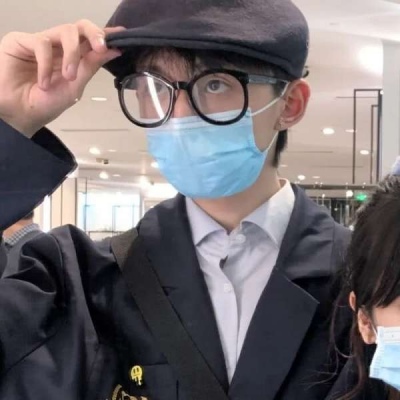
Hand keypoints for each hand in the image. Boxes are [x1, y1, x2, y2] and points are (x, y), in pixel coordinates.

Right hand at [0, 20, 124, 136]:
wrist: (20, 116)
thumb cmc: (45, 104)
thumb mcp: (74, 86)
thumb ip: (90, 66)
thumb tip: (112, 50)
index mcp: (72, 58)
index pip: (90, 41)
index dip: (104, 36)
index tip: (121, 35)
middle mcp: (58, 47)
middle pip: (80, 27)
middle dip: (94, 34)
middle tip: (102, 47)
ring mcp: (41, 42)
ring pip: (65, 31)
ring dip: (72, 55)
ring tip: (69, 77)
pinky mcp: (21, 41)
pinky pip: (42, 43)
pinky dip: (46, 64)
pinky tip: (43, 82)